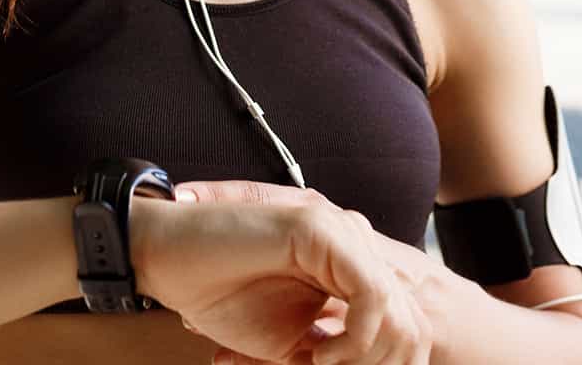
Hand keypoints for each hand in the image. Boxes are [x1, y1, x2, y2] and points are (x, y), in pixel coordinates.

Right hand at [135, 180, 438, 364]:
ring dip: (369, 360)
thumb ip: (332, 355)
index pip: (405, 326)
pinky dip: (355, 339)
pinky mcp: (323, 231)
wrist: (169, 258)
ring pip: (400, 314)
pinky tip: (321, 355)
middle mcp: (356, 246)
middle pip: (413, 325)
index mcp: (350, 269)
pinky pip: (371, 295)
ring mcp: (343, 234)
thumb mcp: (288, 343)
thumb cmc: (218, 294)